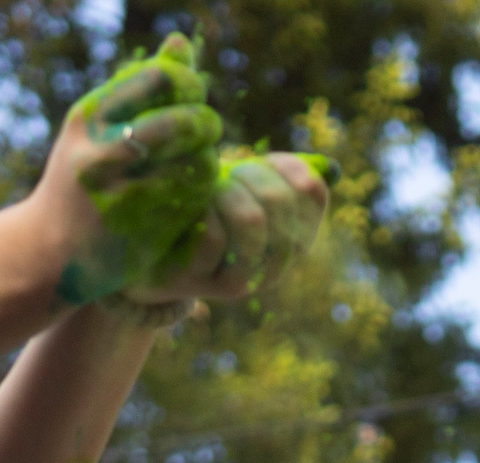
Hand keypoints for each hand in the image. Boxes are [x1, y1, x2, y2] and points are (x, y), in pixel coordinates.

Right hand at [30, 34, 225, 305]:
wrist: (53, 250)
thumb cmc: (84, 176)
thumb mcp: (100, 126)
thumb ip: (142, 86)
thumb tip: (182, 45)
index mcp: (89, 118)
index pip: (159, 79)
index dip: (188, 83)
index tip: (192, 95)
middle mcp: (101, 154)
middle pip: (182, 122)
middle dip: (205, 122)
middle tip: (207, 128)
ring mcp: (123, 195)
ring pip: (196, 162)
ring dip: (208, 158)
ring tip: (199, 159)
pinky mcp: (144, 230)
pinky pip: (196, 199)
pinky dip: (204, 189)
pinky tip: (193, 188)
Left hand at [128, 153, 329, 309]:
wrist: (154, 260)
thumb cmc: (207, 214)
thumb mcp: (247, 191)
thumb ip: (280, 177)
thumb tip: (325, 166)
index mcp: (296, 239)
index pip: (311, 190)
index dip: (283, 164)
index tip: (258, 164)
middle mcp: (275, 266)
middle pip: (278, 201)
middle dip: (247, 174)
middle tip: (226, 175)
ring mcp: (237, 280)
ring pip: (249, 220)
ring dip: (224, 192)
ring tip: (208, 190)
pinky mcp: (198, 282)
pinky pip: (210, 236)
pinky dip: (198, 213)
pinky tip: (189, 210)